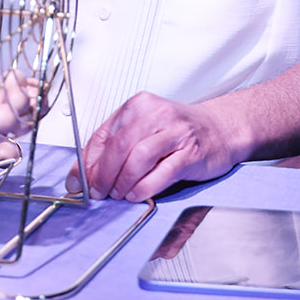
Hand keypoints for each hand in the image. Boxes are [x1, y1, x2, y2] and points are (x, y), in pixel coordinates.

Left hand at [66, 92, 239, 200]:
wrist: (220, 129)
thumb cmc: (178, 131)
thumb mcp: (144, 130)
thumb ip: (115, 147)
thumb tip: (84, 174)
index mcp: (139, 105)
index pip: (103, 135)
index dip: (88, 162)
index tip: (79, 181)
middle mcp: (157, 114)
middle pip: (118, 146)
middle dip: (103, 174)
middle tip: (99, 192)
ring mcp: (176, 132)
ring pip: (138, 158)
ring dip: (123, 181)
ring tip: (119, 194)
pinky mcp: (191, 152)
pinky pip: (162, 172)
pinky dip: (145, 187)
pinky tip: (138, 194)